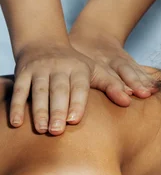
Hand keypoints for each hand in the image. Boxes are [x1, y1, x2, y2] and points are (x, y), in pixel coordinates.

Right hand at [10, 41, 132, 134]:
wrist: (44, 42)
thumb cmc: (74, 64)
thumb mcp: (95, 70)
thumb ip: (112, 86)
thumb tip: (129, 101)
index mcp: (78, 69)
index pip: (78, 87)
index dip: (76, 103)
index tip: (74, 120)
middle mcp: (59, 68)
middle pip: (58, 90)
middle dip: (57, 110)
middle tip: (57, 131)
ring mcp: (39, 70)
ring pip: (38, 91)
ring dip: (38, 111)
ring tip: (41, 129)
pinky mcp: (23, 73)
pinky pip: (19, 91)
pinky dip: (16, 106)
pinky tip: (16, 123)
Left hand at [69, 32, 158, 98]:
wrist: (96, 32)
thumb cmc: (79, 50)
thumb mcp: (72, 55)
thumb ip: (65, 72)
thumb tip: (47, 93)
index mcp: (96, 58)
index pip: (107, 73)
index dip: (116, 85)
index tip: (125, 96)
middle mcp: (111, 58)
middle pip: (124, 71)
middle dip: (134, 83)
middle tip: (142, 94)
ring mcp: (123, 60)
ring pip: (134, 70)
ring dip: (143, 82)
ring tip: (152, 92)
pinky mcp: (131, 63)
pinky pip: (141, 71)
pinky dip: (149, 79)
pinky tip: (156, 89)